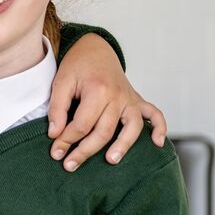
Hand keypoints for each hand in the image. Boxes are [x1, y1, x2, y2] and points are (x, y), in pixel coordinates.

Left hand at [48, 35, 167, 170]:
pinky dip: (159, 128)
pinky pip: (155, 114)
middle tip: (70, 166)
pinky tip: (157, 143)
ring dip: (123, 146)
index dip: (66, 140)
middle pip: (104, 131)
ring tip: (110, 161)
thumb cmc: (76, 67)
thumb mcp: (60, 82)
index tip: (55, 152)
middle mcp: (118, 96)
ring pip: (132, 127)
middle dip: (85, 151)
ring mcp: (130, 99)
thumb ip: (57, 108)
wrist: (95, 49)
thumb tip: (55, 134)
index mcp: (98, 90)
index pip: (81, 124)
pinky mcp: (137, 100)